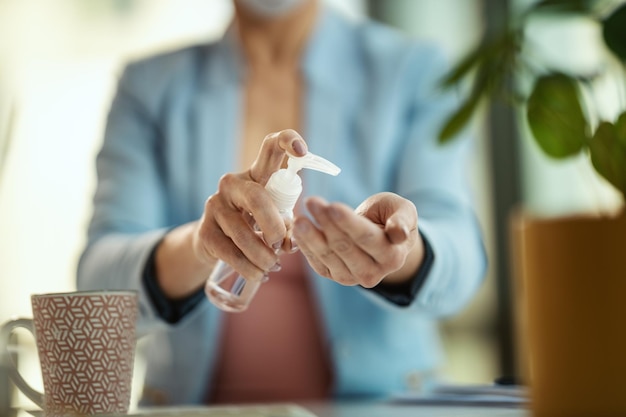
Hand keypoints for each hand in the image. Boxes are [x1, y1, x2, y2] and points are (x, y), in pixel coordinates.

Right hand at [192, 129, 307, 281]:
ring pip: (243, 233)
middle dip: (274, 226)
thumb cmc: (255, 227)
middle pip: (257, 198)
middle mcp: (233, 183)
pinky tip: (258, 274)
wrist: (215, 246)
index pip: (270, 146)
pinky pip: (230, 252)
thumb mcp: (276, 222)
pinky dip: (249, 268)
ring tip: (272, 266)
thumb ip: (289, 228)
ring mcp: (215, 205)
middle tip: (282, 246)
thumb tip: (292, 243)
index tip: (302, 150)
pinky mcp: (204, 230)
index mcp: (257, 174)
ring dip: (263, 256)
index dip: (287, 141)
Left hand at [293, 192, 422, 287]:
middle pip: (344, 247)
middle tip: (312, 201)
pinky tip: (297, 230)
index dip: (348, 223)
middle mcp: (373, 273)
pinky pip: (317, 262)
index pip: (366, 238)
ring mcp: (352, 278)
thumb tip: (399, 233)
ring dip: (311, 236)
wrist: (380, 236)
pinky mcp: (334, 276)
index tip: (332, 206)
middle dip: (326, 223)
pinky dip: (306, 246)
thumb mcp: (403, 210)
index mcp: (393, 256)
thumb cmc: (391, 217)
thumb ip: (403, 220)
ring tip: (300, 218)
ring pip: (328, 256)